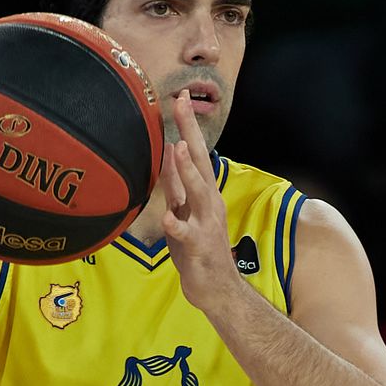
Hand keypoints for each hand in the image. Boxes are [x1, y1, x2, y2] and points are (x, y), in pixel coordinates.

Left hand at [161, 90, 239, 313]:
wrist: (216, 288)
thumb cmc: (196, 249)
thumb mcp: (183, 210)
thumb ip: (176, 183)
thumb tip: (169, 149)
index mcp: (203, 193)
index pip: (195, 153)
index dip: (187, 125)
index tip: (179, 96)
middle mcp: (208, 202)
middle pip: (200, 162)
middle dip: (190, 132)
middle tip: (181, 104)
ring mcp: (205, 223)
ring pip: (197, 192)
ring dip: (188, 170)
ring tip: (179, 148)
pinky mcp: (198, 247)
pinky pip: (186, 234)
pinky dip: (178, 224)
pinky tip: (169, 217)